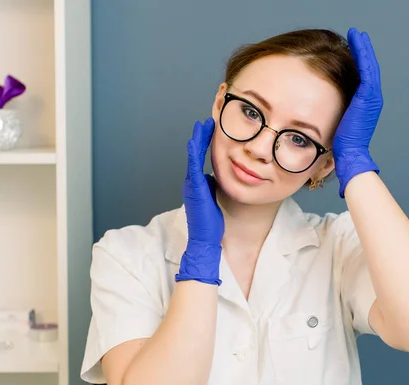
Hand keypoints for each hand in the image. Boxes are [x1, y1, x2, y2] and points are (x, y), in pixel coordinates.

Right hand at [175, 118, 224, 285]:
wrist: (206, 240)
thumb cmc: (212, 222)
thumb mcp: (214, 198)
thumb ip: (213, 186)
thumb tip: (217, 176)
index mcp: (197, 183)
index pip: (200, 158)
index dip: (205, 143)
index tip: (211, 129)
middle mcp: (192, 181)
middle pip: (195, 153)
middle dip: (201, 137)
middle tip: (207, 121)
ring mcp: (191, 185)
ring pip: (193, 157)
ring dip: (197, 140)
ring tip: (202, 125)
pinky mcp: (194, 189)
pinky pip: (192, 167)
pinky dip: (193, 153)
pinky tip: (194, 142)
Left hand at [333, 28, 382, 197]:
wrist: (350, 154)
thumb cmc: (343, 144)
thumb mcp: (340, 122)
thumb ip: (338, 111)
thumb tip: (325, 106)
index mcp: (366, 104)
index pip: (363, 77)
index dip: (359, 61)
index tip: (351, 49)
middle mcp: (373, 98)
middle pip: (369, 68)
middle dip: (363, 50)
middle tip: (357, 35)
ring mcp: (372, 97)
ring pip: (369, 66)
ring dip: (363, 49)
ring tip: (357, 34)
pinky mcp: (368, 96)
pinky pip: (366, 70)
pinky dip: (362, 56)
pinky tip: (357, 44)